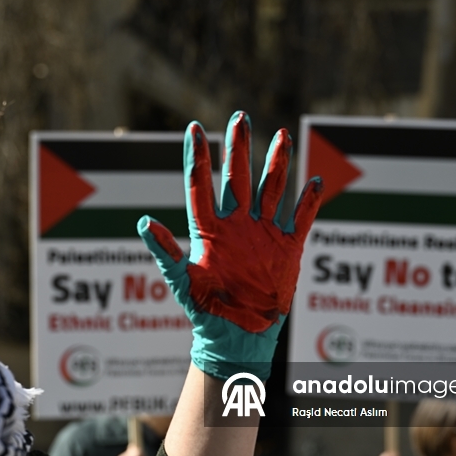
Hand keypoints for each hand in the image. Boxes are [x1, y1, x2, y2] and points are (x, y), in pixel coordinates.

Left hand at [138, 112, 322, 379]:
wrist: (237, 338)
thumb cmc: (205, 311)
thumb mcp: (182, 282)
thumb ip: (165, 252)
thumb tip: (141, 222)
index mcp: (208, 230)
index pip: (200, 186)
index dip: (197, 158)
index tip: (193, 129)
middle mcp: (236, 225)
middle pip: (237, 178)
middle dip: (239, 148)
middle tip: (240, 117)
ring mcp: (263, 234)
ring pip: (271, 190)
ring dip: (276, 165)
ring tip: (280, 136)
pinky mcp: (287, 248)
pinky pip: (300, 219)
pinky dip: (308, 201)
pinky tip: (314, 179)